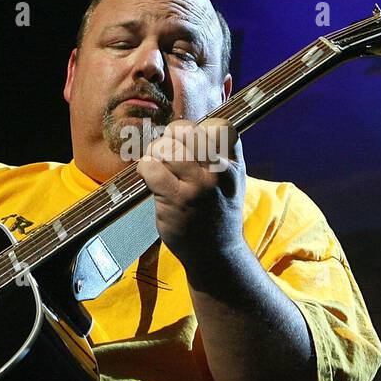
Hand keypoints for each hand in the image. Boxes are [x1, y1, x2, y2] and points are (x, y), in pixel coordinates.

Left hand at [135, 117, 249, 279]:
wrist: (216, 254)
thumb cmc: (219, 214)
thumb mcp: (234, 182)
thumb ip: (222, 155)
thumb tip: (194, 128)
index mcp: (233, 165)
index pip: (219, 127)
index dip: (199, 128)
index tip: (191, 143)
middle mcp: (218, 173)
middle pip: (187, 130)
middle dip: (171, 136)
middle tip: (168, 151)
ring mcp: (196, 187)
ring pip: (167, 147)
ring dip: (156, 152)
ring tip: (158, 165)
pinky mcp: (175, 200)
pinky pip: (151, 167)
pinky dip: (145, 167)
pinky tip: (150, 177)